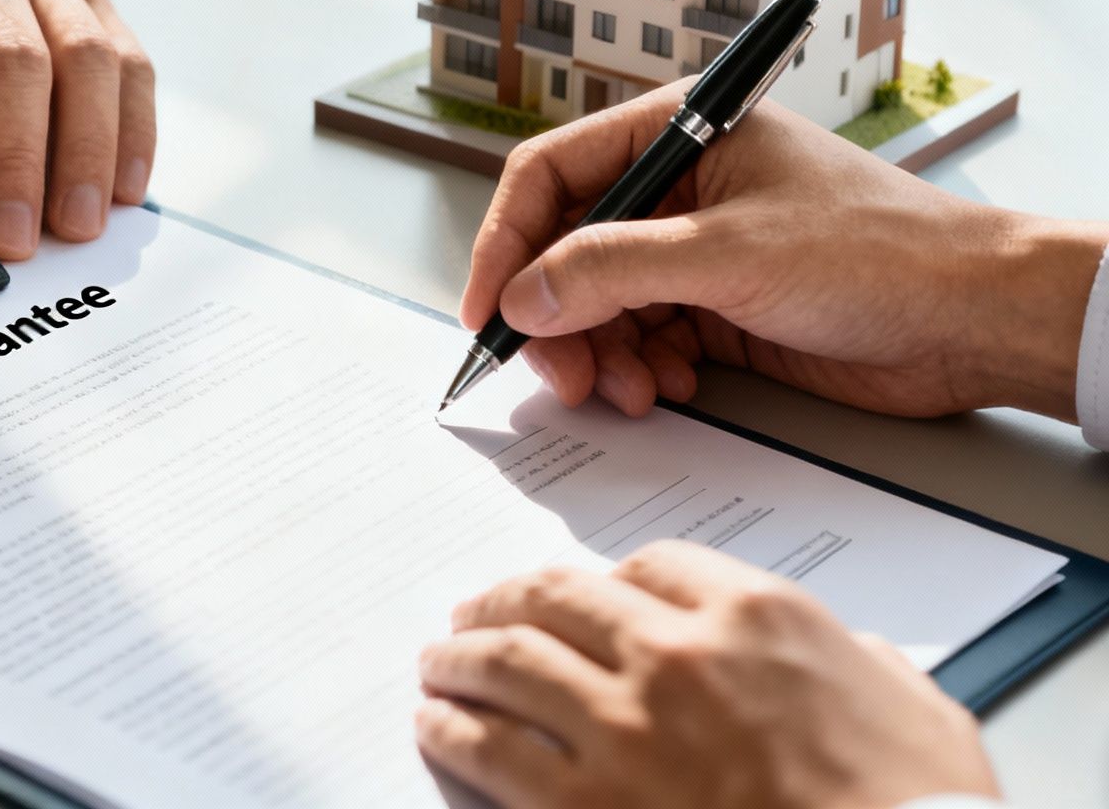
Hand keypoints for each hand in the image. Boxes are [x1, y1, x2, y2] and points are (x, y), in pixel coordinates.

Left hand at [414, 541, 998, 808]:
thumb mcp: (915, 707)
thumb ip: (862, 662)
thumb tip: (853, 656)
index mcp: (755, 615)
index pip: (651, 564)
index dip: (604, 579)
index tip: (578, 593)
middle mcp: (675, 653)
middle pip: (559, 597)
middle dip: (506, 600)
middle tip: (475, 611)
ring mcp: (624, 725)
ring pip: (508, 661)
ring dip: (459, 657)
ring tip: (438, 662)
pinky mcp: (585, 801)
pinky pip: (489, 748)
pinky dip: (449, 729)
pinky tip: (434, 724)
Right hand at [462, 82, 1107, 420]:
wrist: (975, 321)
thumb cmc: (883, 252)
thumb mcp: (729, 254)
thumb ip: (613, 270)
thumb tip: (525, 295)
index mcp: (679, 136)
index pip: (550, 175)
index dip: (506, 242)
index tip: (488, 309)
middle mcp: (678, 190)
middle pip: (565, 249)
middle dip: (555, 316)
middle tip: (559, 373)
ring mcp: (695, 252)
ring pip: (597, 305)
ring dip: (597, 354)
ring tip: (626, 390)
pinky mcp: (716, 309)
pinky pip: (638, 340)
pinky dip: (637, 370)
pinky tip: (667, 387)